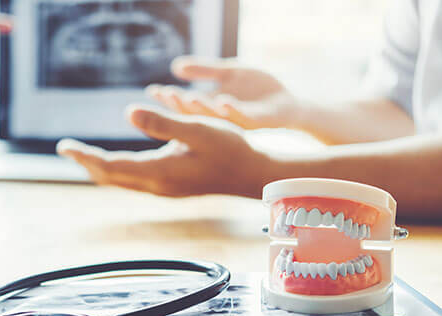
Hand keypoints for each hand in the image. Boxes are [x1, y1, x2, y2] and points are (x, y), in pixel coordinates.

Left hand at [57, 106, 268, 197]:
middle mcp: (157, 185)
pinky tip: (115, 163)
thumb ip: (163, 123)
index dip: (85, 156)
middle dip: (87, 163)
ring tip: (83, 156)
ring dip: (101, 169)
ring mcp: (164, 189)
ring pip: (121, 182)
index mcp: (159, 173)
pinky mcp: (171, 187)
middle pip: (111, 177)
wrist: (251, 174)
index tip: (64, 147)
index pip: (110, 166)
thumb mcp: (198, 128)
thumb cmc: (230, 149)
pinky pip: (134, 181)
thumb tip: (128, 113)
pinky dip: (117, 171)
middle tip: (68, 149)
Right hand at [146, 56, 300, 129]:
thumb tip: (175, 67)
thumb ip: (205, 70)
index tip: (153, 91)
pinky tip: (222, 100)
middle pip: (196, 114)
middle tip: (165, 96)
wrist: (289, 104)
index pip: (185, 105)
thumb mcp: (229, 73)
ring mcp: (238, 122)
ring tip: (187, 99)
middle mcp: (221, 119)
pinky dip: (232, 110)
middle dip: (179, 106)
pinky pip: (243, 117)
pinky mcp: (257, 121)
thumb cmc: (258, 90)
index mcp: (211, 108)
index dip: (169, 99)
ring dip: (202, 110)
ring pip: (216, 118)